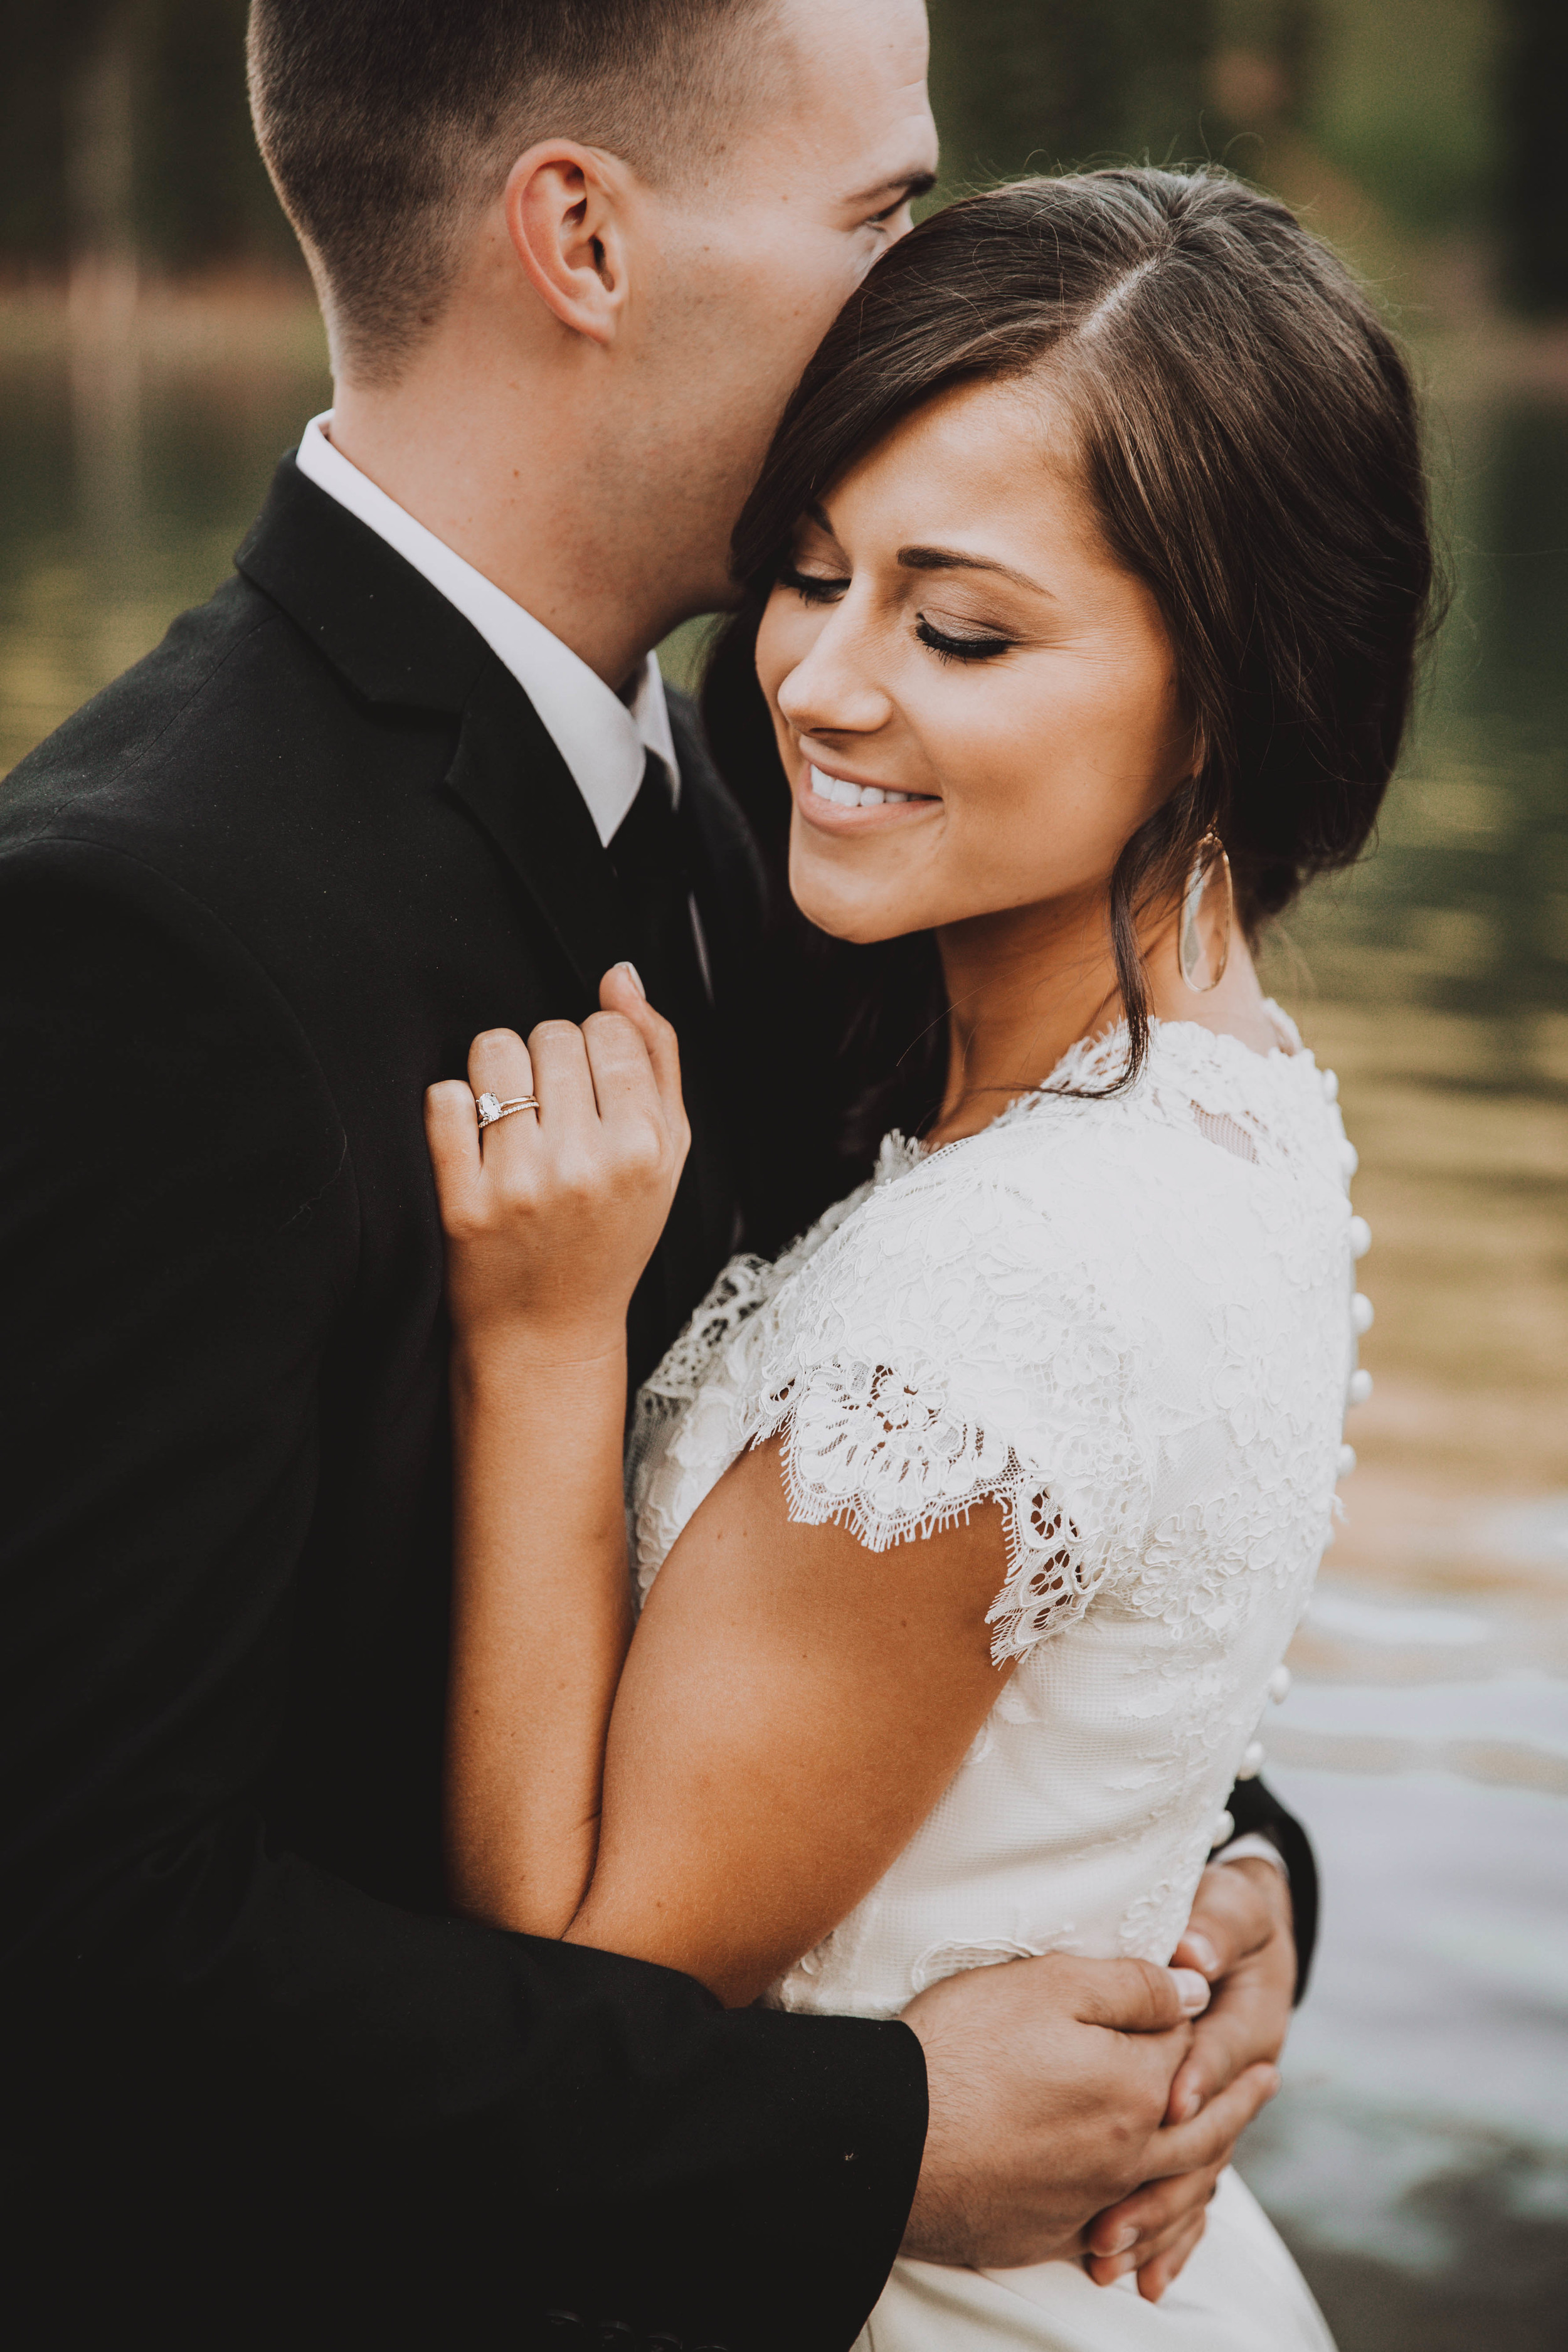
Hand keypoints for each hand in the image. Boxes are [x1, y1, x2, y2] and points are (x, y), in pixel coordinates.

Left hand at [425, 964, 688, 1358]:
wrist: (549, 1330)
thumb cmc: (611, 1234)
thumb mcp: (666, 1154)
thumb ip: (656, 1057)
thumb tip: (621, 975)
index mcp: (646, 1147)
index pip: (606, 1029)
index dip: (595, 1052)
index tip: (592, 1094)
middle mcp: (586, 1164)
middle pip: (551, 1033)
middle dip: (548, 1061)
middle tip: (553, 1114)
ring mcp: (520, 1184)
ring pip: (494, 1051)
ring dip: (498, 1072)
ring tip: (513, 1117)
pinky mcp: (462, 1202)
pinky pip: (443, 1098)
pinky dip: (454, 1110)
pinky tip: (477, 1144)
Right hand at [899, 1952, 1210, 2268]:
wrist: (886, 2140)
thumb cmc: (962, 2049)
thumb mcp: (1047, 1984)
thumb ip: (1131, 1986)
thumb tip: (1194, 1992)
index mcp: (1134, 2089)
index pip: (1181, 2050)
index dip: (1181, 2018)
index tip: (1192, 1996)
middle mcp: (1125, 2155)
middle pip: (1196, 2127)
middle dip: (1236, 2100)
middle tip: (1267, 2080)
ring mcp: (1086, 2202)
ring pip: (1166, 2187)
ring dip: (1204, 2166)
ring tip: (1223, 2153)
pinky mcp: (1044, 2233)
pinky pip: (1118, 2232)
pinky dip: (1149, 2222)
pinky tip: (1147, 2214)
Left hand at [1083, 1858, 1293, 2297]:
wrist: (1243, 1936)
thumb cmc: (1228, 1916)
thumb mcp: (1231, 1907)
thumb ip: (1214, 1923)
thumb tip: (1193, 1946)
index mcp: (1251, 2021)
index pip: (1222, 2052)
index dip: (1198, 2075)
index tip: (1167, 2101)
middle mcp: (1243, 2081)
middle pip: (1205, 2139)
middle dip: (1160, 2181)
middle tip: (1110, 2218)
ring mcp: (1223, 2114)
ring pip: (1196, 2178)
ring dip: (1155, 2221)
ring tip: (1107, 2255)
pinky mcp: (1201, 2133)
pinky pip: (1193, 2192)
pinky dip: (1171, 2235)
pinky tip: (1145, 2278)